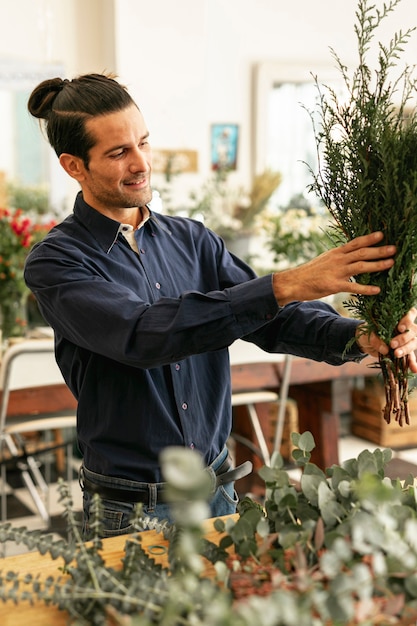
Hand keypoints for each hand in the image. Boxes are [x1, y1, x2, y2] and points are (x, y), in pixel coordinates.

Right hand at [272, 231, 394, 305]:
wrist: (292, 282)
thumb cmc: (308, 273)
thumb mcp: (324, 260)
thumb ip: (338, 258)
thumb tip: (350, 256)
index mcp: (335, 253)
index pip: (355, 243)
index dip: (369, 238)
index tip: (382, 234)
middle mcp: (337, 260)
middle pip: (361, 252)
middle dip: (378, 250)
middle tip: (394, 248)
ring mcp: (336, 272)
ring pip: (360, 266)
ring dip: (377, 265)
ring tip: (391, 263)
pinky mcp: (333, 285)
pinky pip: (353, 286)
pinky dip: (366, 288)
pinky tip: (377, 290)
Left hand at [356, 307, 416, 372]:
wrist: (364, 342)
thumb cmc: (367, 332)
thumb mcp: (368, 333)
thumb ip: (375, 339)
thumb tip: (385, 349)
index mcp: (398, 317)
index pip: (410, 314)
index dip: (408, 320)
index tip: (399, 328)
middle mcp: (405, 327)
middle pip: (413, 331)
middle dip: (404, 338)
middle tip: (392, 344)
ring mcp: (406, 340)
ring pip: (413, 343)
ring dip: (406, 349)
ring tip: (397, 355)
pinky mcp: (404, 350)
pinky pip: (411, 357)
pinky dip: (412, 363)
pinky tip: (414, 369)